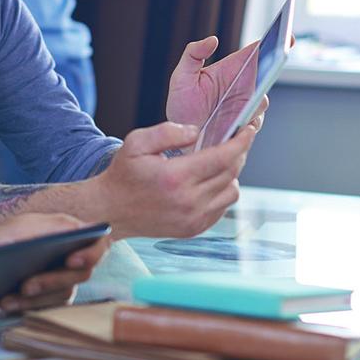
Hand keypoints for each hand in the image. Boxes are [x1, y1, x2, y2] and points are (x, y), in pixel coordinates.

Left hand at [0, 213, 108, 312]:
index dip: (91, 254)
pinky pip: (48, 307)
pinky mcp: (51, 299)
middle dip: (52, 280)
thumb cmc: (7, 236)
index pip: (100, 244)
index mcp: (72, 234)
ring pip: (63, 293)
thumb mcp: (24, 225)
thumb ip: (52, 226)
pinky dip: (25, 305)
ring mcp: (64, 281)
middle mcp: (73, 259)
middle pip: (81, 274)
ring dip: (36, 297)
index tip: (70, 260)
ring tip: (8, 298)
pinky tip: (6, 303)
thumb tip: (78, 228)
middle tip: (26, 285)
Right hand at [92, 123, 253, 237]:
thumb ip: (168, 132)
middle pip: (231, 172)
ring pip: (232, 191)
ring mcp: (193, 219)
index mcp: (176, 177)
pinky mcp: (193, 229)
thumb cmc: (123, 174)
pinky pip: (222, 207)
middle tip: (235, 140)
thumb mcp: (136, 142)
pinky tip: (208, 181)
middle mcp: (188, 201)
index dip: (241, 142)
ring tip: (217, 163)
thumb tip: (196, 132)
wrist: (110, 211)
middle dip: (238, 153)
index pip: (224, 157)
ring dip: (231, 174)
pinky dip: (222, 192)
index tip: (249, 130)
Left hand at [165, 36, 267, 132]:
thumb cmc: (182, 102)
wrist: (180, 135)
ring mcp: (246, 107)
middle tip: (266, 70)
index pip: (255, 52)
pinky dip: (249, 123)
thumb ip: (193, 53)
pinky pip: (253, 124)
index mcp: (231, 68)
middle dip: (270, 72)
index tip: (283, 39)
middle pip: (265, 77)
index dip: (272, 43)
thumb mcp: (182, 75)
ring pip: (261, 102)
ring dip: (255, 102)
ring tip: (244, 104)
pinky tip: (238, 125)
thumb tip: (212, 39)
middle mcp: (243, 86)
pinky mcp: (244, 126)